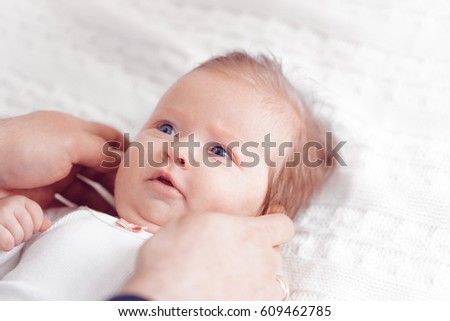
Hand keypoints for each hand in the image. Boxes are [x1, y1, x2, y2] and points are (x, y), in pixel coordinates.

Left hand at [0, 111, 124, 213]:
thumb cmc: (21, 147)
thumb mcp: (70, 141)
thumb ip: (102, 151)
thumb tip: (125, 160)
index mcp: (74, 131)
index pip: (109, 139)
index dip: (126, 152)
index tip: (142, 169)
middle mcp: (67, 152)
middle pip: (102, 167)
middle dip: (119, 181)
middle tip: (136, 197)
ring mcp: (56, 175)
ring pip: (89, 188)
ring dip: (105, 200)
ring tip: (121, 214)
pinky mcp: (44, 196)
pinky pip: (72, 205)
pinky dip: (85, 212)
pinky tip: (96, 219)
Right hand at [0, 195, 50, 250]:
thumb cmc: (1, 221)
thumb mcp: (17, 216)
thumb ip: (34, 220)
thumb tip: (47, 225)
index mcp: (20, 200)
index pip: (38, 218)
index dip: (33, 228)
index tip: (22, 228)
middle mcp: (11, 203)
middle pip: (30, 229)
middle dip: (22, 236)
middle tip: (11, 234)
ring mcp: (1, 213)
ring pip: (20, 236)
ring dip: (13, 242)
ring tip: (6, 236)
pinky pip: (9, 242)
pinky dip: (6, 246)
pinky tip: (2, 242)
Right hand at [121, 212, 293, 299]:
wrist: (162, 299)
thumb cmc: (170, 261)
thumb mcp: (189, 222)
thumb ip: (217, 220)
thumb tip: (218, 221)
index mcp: (251, 234)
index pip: (284, 226)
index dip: (275, 223)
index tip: (266, 224)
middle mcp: (263, 262)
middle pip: (275, 252)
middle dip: (259, 251)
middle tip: (234, 253)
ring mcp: (261, 291)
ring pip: (273, 280)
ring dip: (260, 276)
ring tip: (234, 277)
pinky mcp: (253, 311)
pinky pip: (263, 303)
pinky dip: (254, 298)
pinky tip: (234, 295)